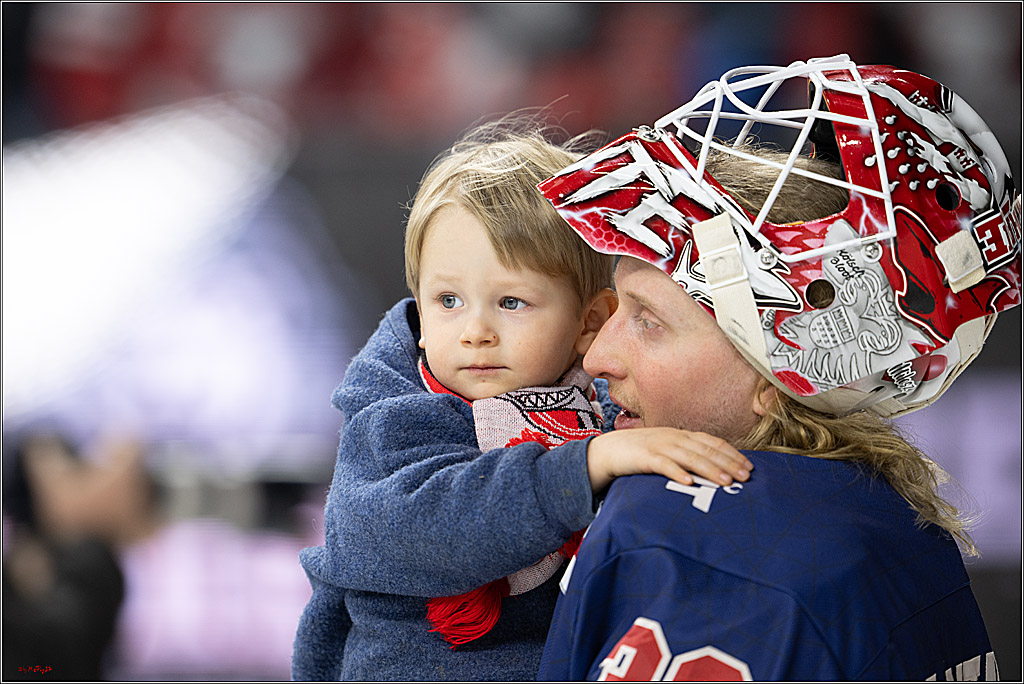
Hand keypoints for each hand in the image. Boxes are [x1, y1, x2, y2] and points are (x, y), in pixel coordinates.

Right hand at [586, 428, 752, 492]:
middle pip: (706, 450)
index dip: (732, 453)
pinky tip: (689, 482)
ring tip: (725, 482)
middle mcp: (674, 437)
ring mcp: (659, 446)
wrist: (607, 451)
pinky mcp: (644, 457)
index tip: (749, 467)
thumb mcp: (667, 451)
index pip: (712, 442)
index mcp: (681, 435)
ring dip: (709, 469)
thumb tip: (714, 473)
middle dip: (728, 463)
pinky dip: (677, 472)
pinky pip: (663, 465)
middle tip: (746, 477)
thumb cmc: (640, 454)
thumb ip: (687, 457)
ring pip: (689, 457)